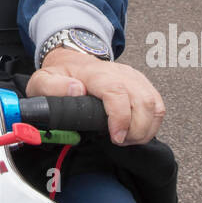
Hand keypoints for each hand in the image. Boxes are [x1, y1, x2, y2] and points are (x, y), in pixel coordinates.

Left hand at [25, 47, 164, 145]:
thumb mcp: (43, 80)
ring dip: (145, 129)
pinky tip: (137, 132)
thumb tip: (75, 90)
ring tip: (127, 139)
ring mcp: (133, 78)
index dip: (121, 117)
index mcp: (96, 74)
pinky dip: (152, 124)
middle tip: (119, 141)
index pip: (117, 92)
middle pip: (142, 101)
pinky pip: (157, 105)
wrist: (72, 60)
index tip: (116, 137)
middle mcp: (119, 73)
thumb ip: (53, 87)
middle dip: (136, 130)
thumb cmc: (60, 74)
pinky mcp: (141, 84)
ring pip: (154, 104)